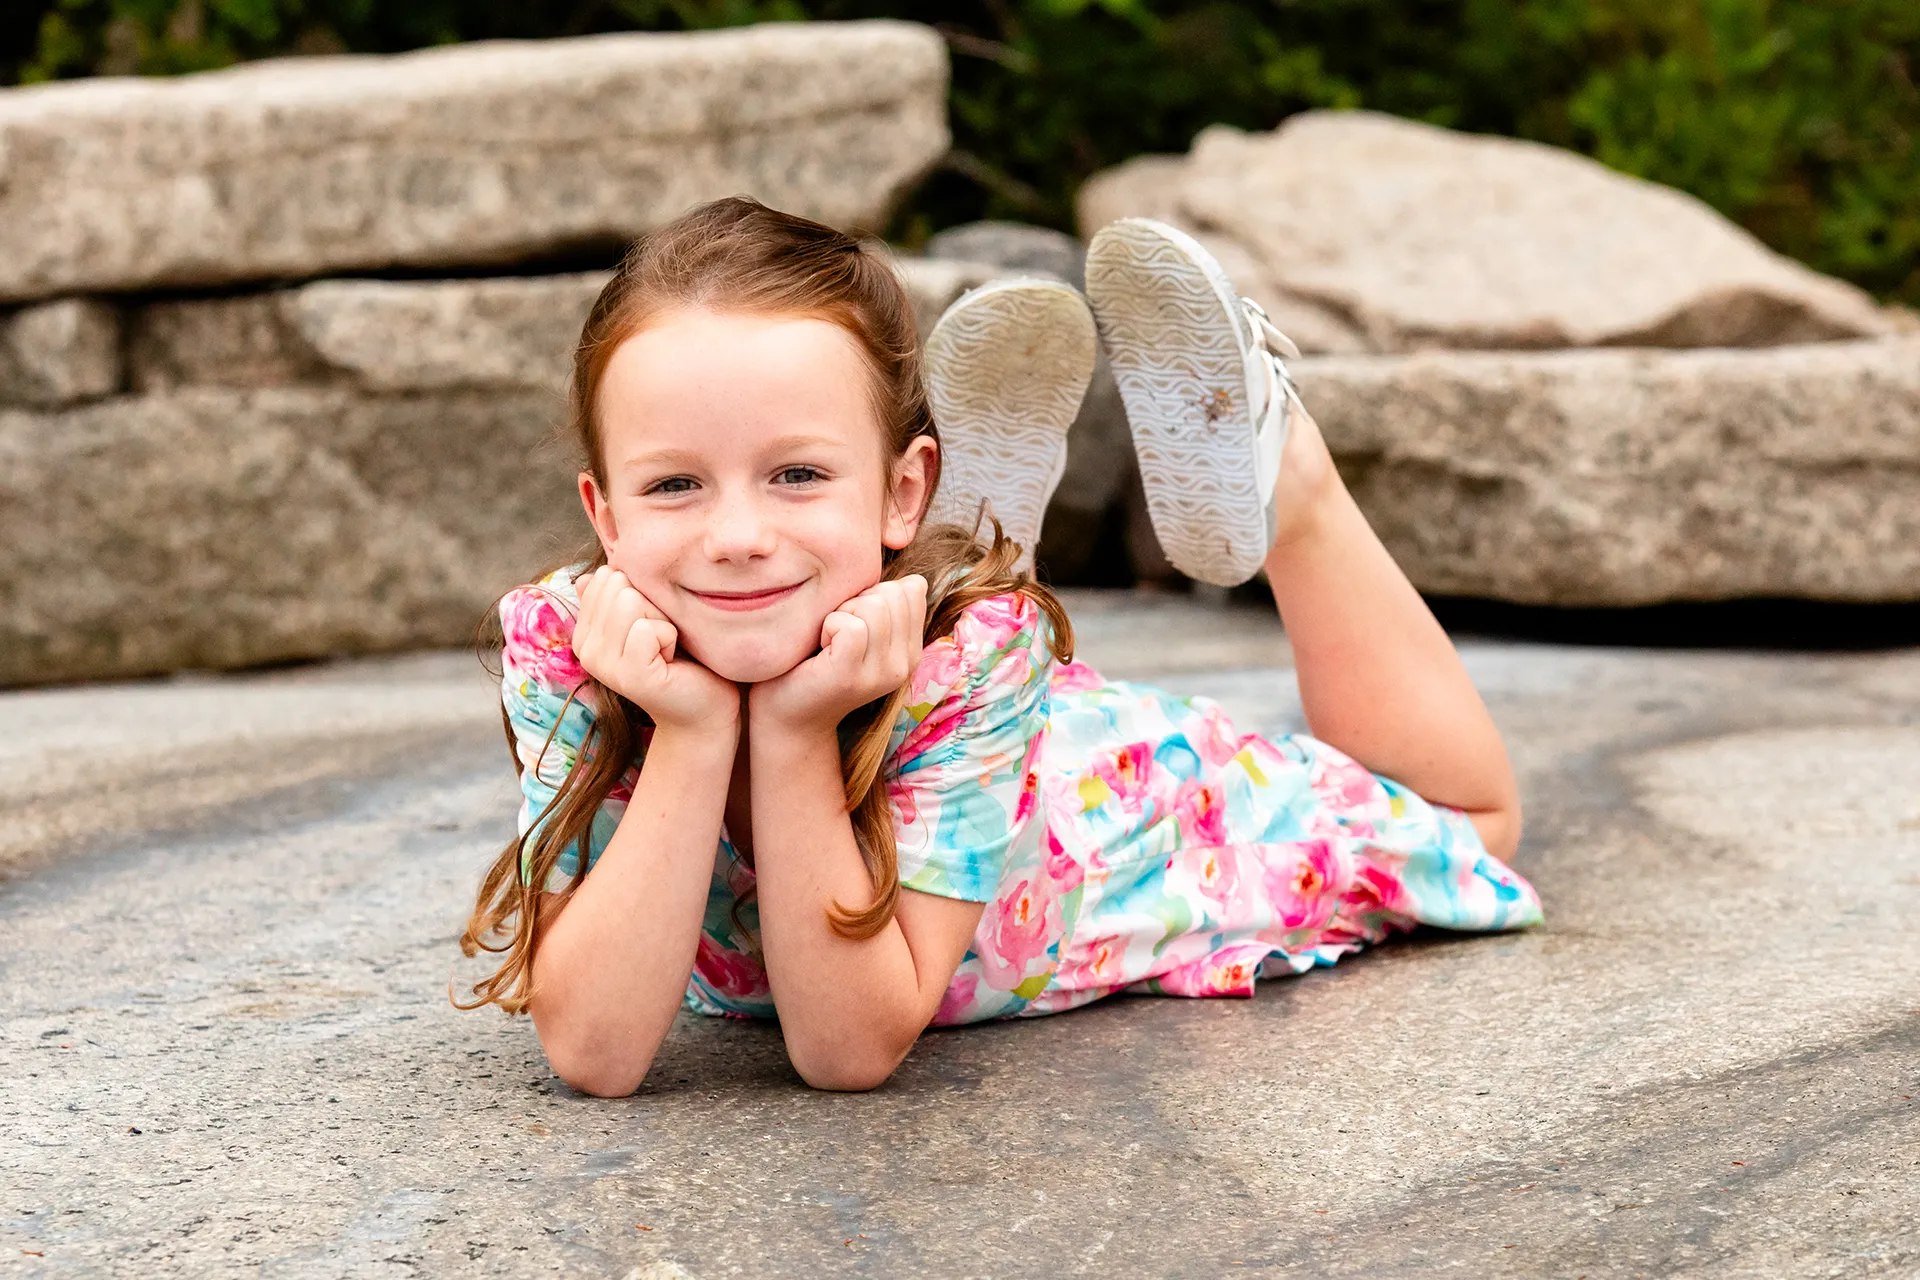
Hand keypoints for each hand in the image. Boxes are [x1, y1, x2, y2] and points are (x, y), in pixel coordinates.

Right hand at [572, 566, 739, 733]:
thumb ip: (616, 598)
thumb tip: (587, 575)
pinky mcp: (629, 675)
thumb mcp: (646, 619)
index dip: (641, 592)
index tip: (651, 626)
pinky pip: (648, 629)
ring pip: (631, 602)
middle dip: (652, 605)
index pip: (606, 576)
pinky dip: (670, 638)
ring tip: (665, 649)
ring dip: (662, 621)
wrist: (703, 708)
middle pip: (619, 585)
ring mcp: (604, 664)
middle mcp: (586, 649)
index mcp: (585, 632)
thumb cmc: (680, 659)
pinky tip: (670, 660)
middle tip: (660, 639)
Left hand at [751, 575, 927, 734]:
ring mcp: (882, 673)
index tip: (853, 619)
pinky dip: (829, 626)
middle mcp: (905, 664)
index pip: (913, 589)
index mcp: (911, 650)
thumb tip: (913, 579)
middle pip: (893, 593)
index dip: (874, 591)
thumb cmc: (816, 661)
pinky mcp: (852, 675)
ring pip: (875, 606)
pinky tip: (821, 646)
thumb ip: (884, 604)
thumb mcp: (861, 629)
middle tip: (836, 631)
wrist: (789, 716)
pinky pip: (851, 626)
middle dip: (857, 599)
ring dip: (841, 612)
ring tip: (829, 640)